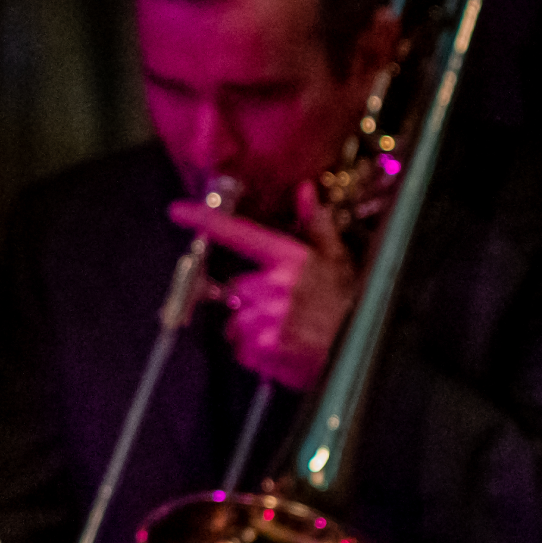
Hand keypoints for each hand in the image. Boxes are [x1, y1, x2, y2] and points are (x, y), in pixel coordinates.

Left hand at [166, 181, 357, 389]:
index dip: (206, 221)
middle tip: (279, 310)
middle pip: (234, 289)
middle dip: (249, 301)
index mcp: (291, 259)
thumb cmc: (351, 305)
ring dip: (251, 328)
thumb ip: (316, 225)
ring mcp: (267, 319)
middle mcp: (275, 286)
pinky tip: (282, 349)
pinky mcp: (263, 350)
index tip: (177, 210)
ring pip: (234, 321)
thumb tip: (305, 190)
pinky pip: (241, 349)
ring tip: (285, 332)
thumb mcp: (339, 261)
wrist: (364, 352)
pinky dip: (256, 352)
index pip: (239, 234)